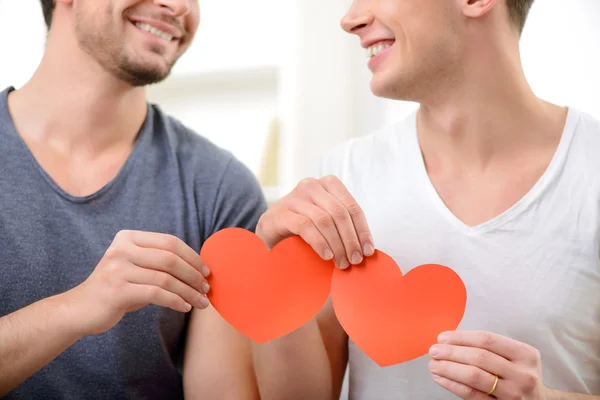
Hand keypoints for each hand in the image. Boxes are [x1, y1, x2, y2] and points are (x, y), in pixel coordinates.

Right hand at [66, 230, 210, 335]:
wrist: (80, 310)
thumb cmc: (117, 288)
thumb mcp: (136, 268)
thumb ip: (159, 262)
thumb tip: (199, 268)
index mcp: (128, 238)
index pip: (170, 242)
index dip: (192, 256)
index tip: (206, 271)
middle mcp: (121, 249)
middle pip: (170, 258)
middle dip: (193, 275)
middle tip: (206, 289)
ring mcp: (117, 269)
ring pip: (166, 278)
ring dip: (189, 291)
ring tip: (201, 302)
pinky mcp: (117, 291)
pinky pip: (156, 294)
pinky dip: (175, 301)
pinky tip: (185, 307)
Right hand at [256, 176, 374, 268]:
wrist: (270, 232)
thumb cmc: (304, 229)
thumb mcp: (327, 223)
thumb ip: (344, 228)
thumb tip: (368, 249)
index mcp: (328, 185)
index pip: (352, 207)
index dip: (363, 230)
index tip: (369, 251)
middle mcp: (311, 186)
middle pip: (340, 213)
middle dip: (351, 240)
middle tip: (355, 260)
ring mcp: (294, 197)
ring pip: (324, 220)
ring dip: (337, 244)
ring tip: (342, 263)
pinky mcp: (281, 213)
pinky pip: (306, 227)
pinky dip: (319, 243)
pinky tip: (326, 256)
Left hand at [428, 331, 550, 398]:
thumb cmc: (519, 373)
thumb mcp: (515, 356)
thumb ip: (489, 348)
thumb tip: (450, 341)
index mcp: (525, 354)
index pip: (487, 340)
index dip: (461, 337)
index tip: (442, 337)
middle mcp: (522, 374)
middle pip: (479, 358)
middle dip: (451, 352)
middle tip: (434, 350)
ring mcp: (513, 393)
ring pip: (474, 377)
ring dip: (448, 369)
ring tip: (434, 364)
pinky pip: (471, 395)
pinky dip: (452, 385)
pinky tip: (441, 378)